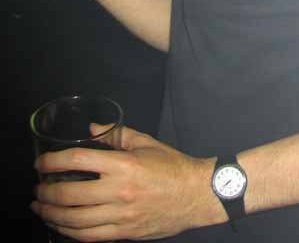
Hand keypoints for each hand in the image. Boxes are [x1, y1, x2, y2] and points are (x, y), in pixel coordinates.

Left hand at [32, 127, 225, 240]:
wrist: (196, 195)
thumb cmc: (172, 166)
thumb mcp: (146, 143)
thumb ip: (116, 135)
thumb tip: (92, 130)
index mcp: (124, 164)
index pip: (78, 160)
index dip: (53, 161)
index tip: (41, 163)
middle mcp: (119, 191)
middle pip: (70, 194)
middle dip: (46, 192)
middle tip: (37, 188)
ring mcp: (120, 216)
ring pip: (74, 220)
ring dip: (52, 214)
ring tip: (41, 208)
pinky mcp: (124, 233)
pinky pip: (88, 237)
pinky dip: (69, 232)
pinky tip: (61, 225)